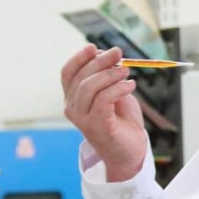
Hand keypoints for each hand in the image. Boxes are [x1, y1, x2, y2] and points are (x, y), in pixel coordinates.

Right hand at [61, 45, 145, 181]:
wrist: (130, 151)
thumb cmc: (122, 121)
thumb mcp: (114, 93)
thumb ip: (108, 76)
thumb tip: (108, 55)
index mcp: (73, 99)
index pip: (67, 73)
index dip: (79, 58)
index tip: (94, 47)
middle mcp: (73, 108)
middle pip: (81, 77)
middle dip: (100, 61)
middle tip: (119, 53)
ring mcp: (83, 118)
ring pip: (89, 87)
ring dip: (110, 74)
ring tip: (127, 72)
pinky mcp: (97, 125)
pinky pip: (104, 99)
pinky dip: (118, 88)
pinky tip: (130, 85)